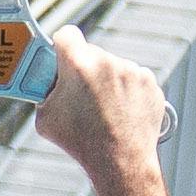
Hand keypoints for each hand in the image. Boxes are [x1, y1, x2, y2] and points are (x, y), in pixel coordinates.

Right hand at [44, 32, 169, 172]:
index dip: (61, 46)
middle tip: (79, 93)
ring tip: (104, 109)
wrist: (121, 161)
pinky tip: (121, 112)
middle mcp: (107, 61)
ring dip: (107, 80)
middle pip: (91, 52)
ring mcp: (132, 71)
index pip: (66, 34)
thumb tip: (50, 85)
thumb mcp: (45, 117)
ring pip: (113, 66)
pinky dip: (127, 91)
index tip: (61, 58)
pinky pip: (133, 78)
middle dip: (84, 68)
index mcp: (78, 64)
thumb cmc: (80, 142)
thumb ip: (47, 92)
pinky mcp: (150, 82)